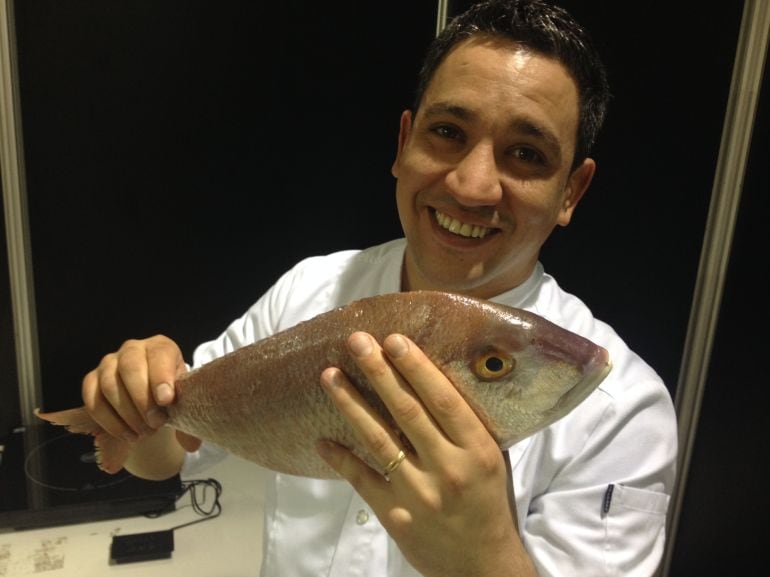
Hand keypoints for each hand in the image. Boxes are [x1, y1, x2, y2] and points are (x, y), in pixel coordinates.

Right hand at [82, 335, 199, 450]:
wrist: (153, 397)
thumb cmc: (171, 395)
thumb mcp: (184, 400)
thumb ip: (189, 417)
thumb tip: (191, 445)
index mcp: (160, 347)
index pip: (159, 354)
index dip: (161, 377)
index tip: (166, 400)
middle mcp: (132, 349)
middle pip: (131, 367)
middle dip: (143, 399)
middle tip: (156, 424)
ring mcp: (108, 363)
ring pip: (110, 385)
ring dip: (127, 414)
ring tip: (145, 433)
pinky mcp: (91, 381)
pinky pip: (93, 400)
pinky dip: (110, 422)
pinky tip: (127, 435)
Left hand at [317, 332, 536, 576]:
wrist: (481, 565)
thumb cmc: (488, 503)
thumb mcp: (490, 460)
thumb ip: (466, 427)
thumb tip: (432, 380)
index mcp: (477, 450)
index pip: (443, 400)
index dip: (416, 368)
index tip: (394, 340)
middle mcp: (448, 469)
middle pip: (407, 412)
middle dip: (378, 372)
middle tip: (356, 342)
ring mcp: (419, 494)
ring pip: (379, 440)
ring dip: (351, 404)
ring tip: (329, 375)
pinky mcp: (395, 516)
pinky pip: (362, 478)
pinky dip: (341, 457)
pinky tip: (322, 439)